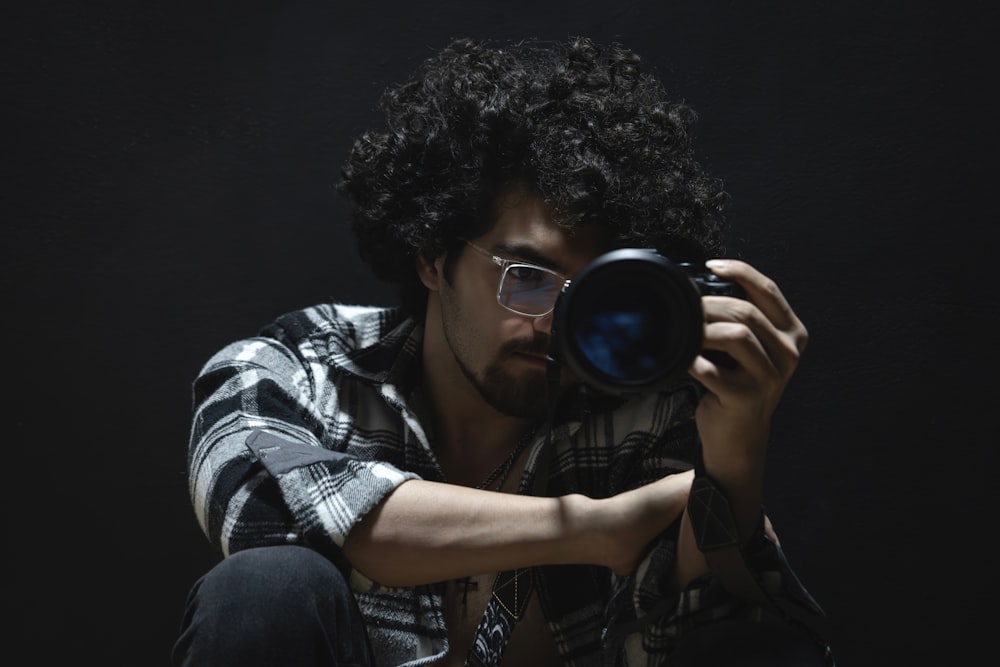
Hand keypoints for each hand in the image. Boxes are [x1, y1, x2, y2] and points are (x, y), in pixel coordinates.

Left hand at [688, 259, 807, 484]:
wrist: (738, 439)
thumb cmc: (738, 387)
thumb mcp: (752, 350)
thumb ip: (742, 319)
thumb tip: (704, 285)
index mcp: (793, 335)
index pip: (769, 290)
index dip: (740, 271)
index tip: (711, 265)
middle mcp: (788, 354)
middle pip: (746, 312)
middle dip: (709, 304)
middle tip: (684, 306)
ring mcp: (770, 378)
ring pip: (735, 335)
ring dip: (702, 328)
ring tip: (683, 330)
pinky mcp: (746, 398)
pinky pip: (711, 368)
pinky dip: (691, 360)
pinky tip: (682, 360)